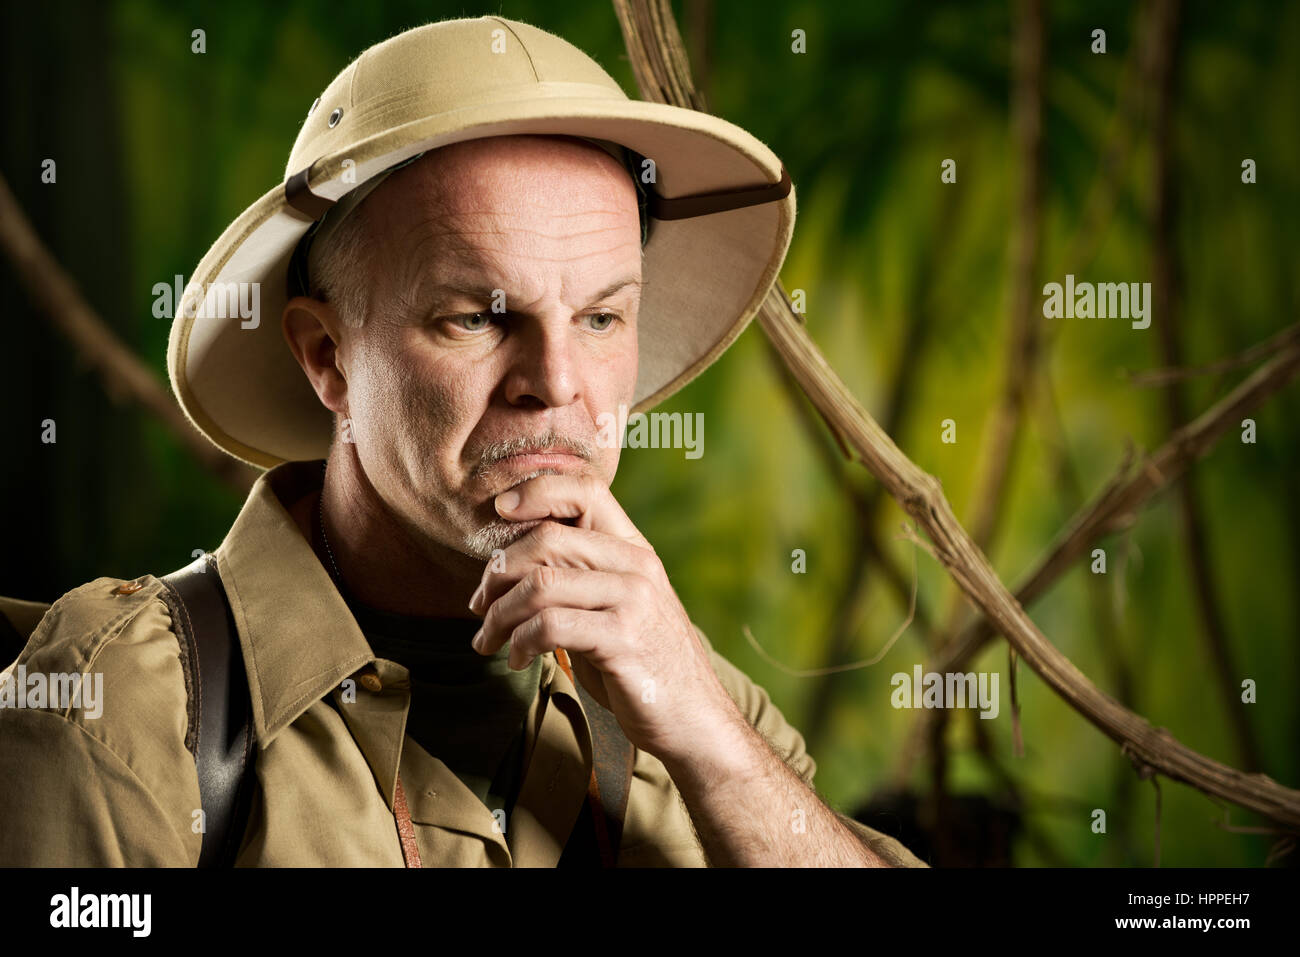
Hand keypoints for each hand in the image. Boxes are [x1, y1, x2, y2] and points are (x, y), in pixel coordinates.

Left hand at [467, 473, 739, 762]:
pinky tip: (517, 659)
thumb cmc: (643, 664)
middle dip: (497, 572)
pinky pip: (549, 626)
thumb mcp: (617, 608)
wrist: (694, 719)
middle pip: (546, 539)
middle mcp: (637, 566)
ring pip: (540, 584)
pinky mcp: (622, 639)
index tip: (499, 511)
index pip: (586, 490)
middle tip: (479, 605)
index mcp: (634, 550)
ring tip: (488, 639)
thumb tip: (506, 565)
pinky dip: (519, 642)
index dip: (536, 491)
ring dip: (499, 614)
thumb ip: (580, 578)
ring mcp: (633, 601)